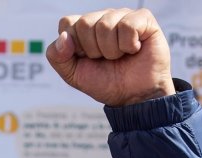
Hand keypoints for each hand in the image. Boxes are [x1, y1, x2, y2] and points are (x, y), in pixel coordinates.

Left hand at [46, 8, 174, 106]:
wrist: (135, 97)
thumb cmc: (107, 83)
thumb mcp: (74, 75)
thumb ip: (57, 57)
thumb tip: (64, 37)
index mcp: (84, 27)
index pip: (67, 23)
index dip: (76, 46)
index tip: (88, 59)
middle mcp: (103, 17)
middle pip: (84, 23)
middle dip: (94, 50)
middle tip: (107, 60)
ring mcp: (123, 16)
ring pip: (105, 25)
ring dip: (112, 51)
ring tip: (121, 56)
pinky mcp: (143, 19)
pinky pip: (127, 26)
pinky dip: (129, 45)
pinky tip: (134, 50)